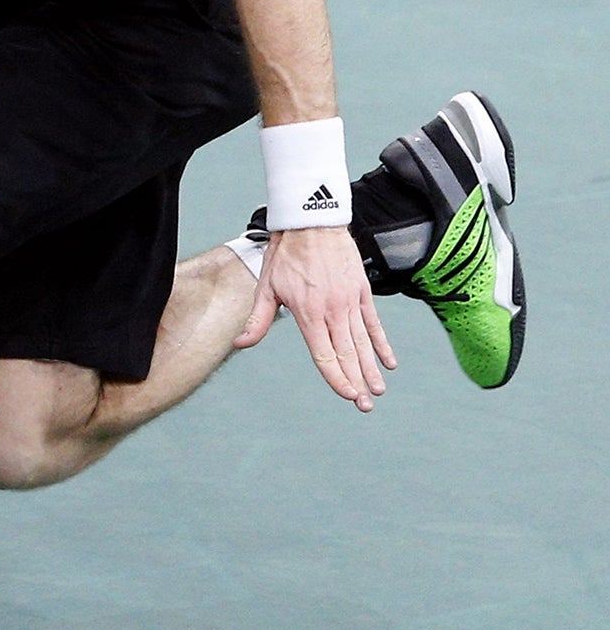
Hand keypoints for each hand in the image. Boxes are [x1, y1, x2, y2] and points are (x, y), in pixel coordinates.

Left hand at [234, 225, 395, 410]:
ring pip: (363, 343)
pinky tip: (389, 362)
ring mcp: (350, 302)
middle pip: (347, 354)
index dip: (337, 378)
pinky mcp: (362, 292)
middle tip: (365, 405)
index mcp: (309, 314)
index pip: (325, 355)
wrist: (312, 224)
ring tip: (377, 391)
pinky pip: (374, 323)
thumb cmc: (285, 255)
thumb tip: (240, 343)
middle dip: (357, 382)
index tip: (347, 395)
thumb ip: (258, 320)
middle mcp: (333, 311)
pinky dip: (382, 344)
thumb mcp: (266, 288)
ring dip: (371, 368)